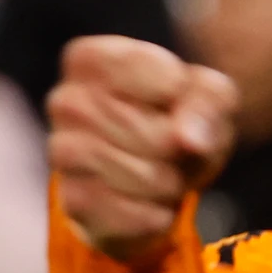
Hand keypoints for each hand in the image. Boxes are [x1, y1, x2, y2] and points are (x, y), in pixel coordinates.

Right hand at [47, 36, 239, 260]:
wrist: (162, 174)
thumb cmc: (181, 119)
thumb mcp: (209, 95)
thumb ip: (206, 104)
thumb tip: (187, 140)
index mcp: (91, 59)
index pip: (149, 73)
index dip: (180, 94)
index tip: (178, 98)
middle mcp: (66, 100)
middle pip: (147, 129)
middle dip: (179, 147)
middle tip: (177, 147)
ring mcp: (62, 152)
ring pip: (144, 175)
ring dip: (171, 181)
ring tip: (165, 173)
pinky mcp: (72, 200)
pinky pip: (132, 213)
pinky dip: (157, 213)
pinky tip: (152, 204)